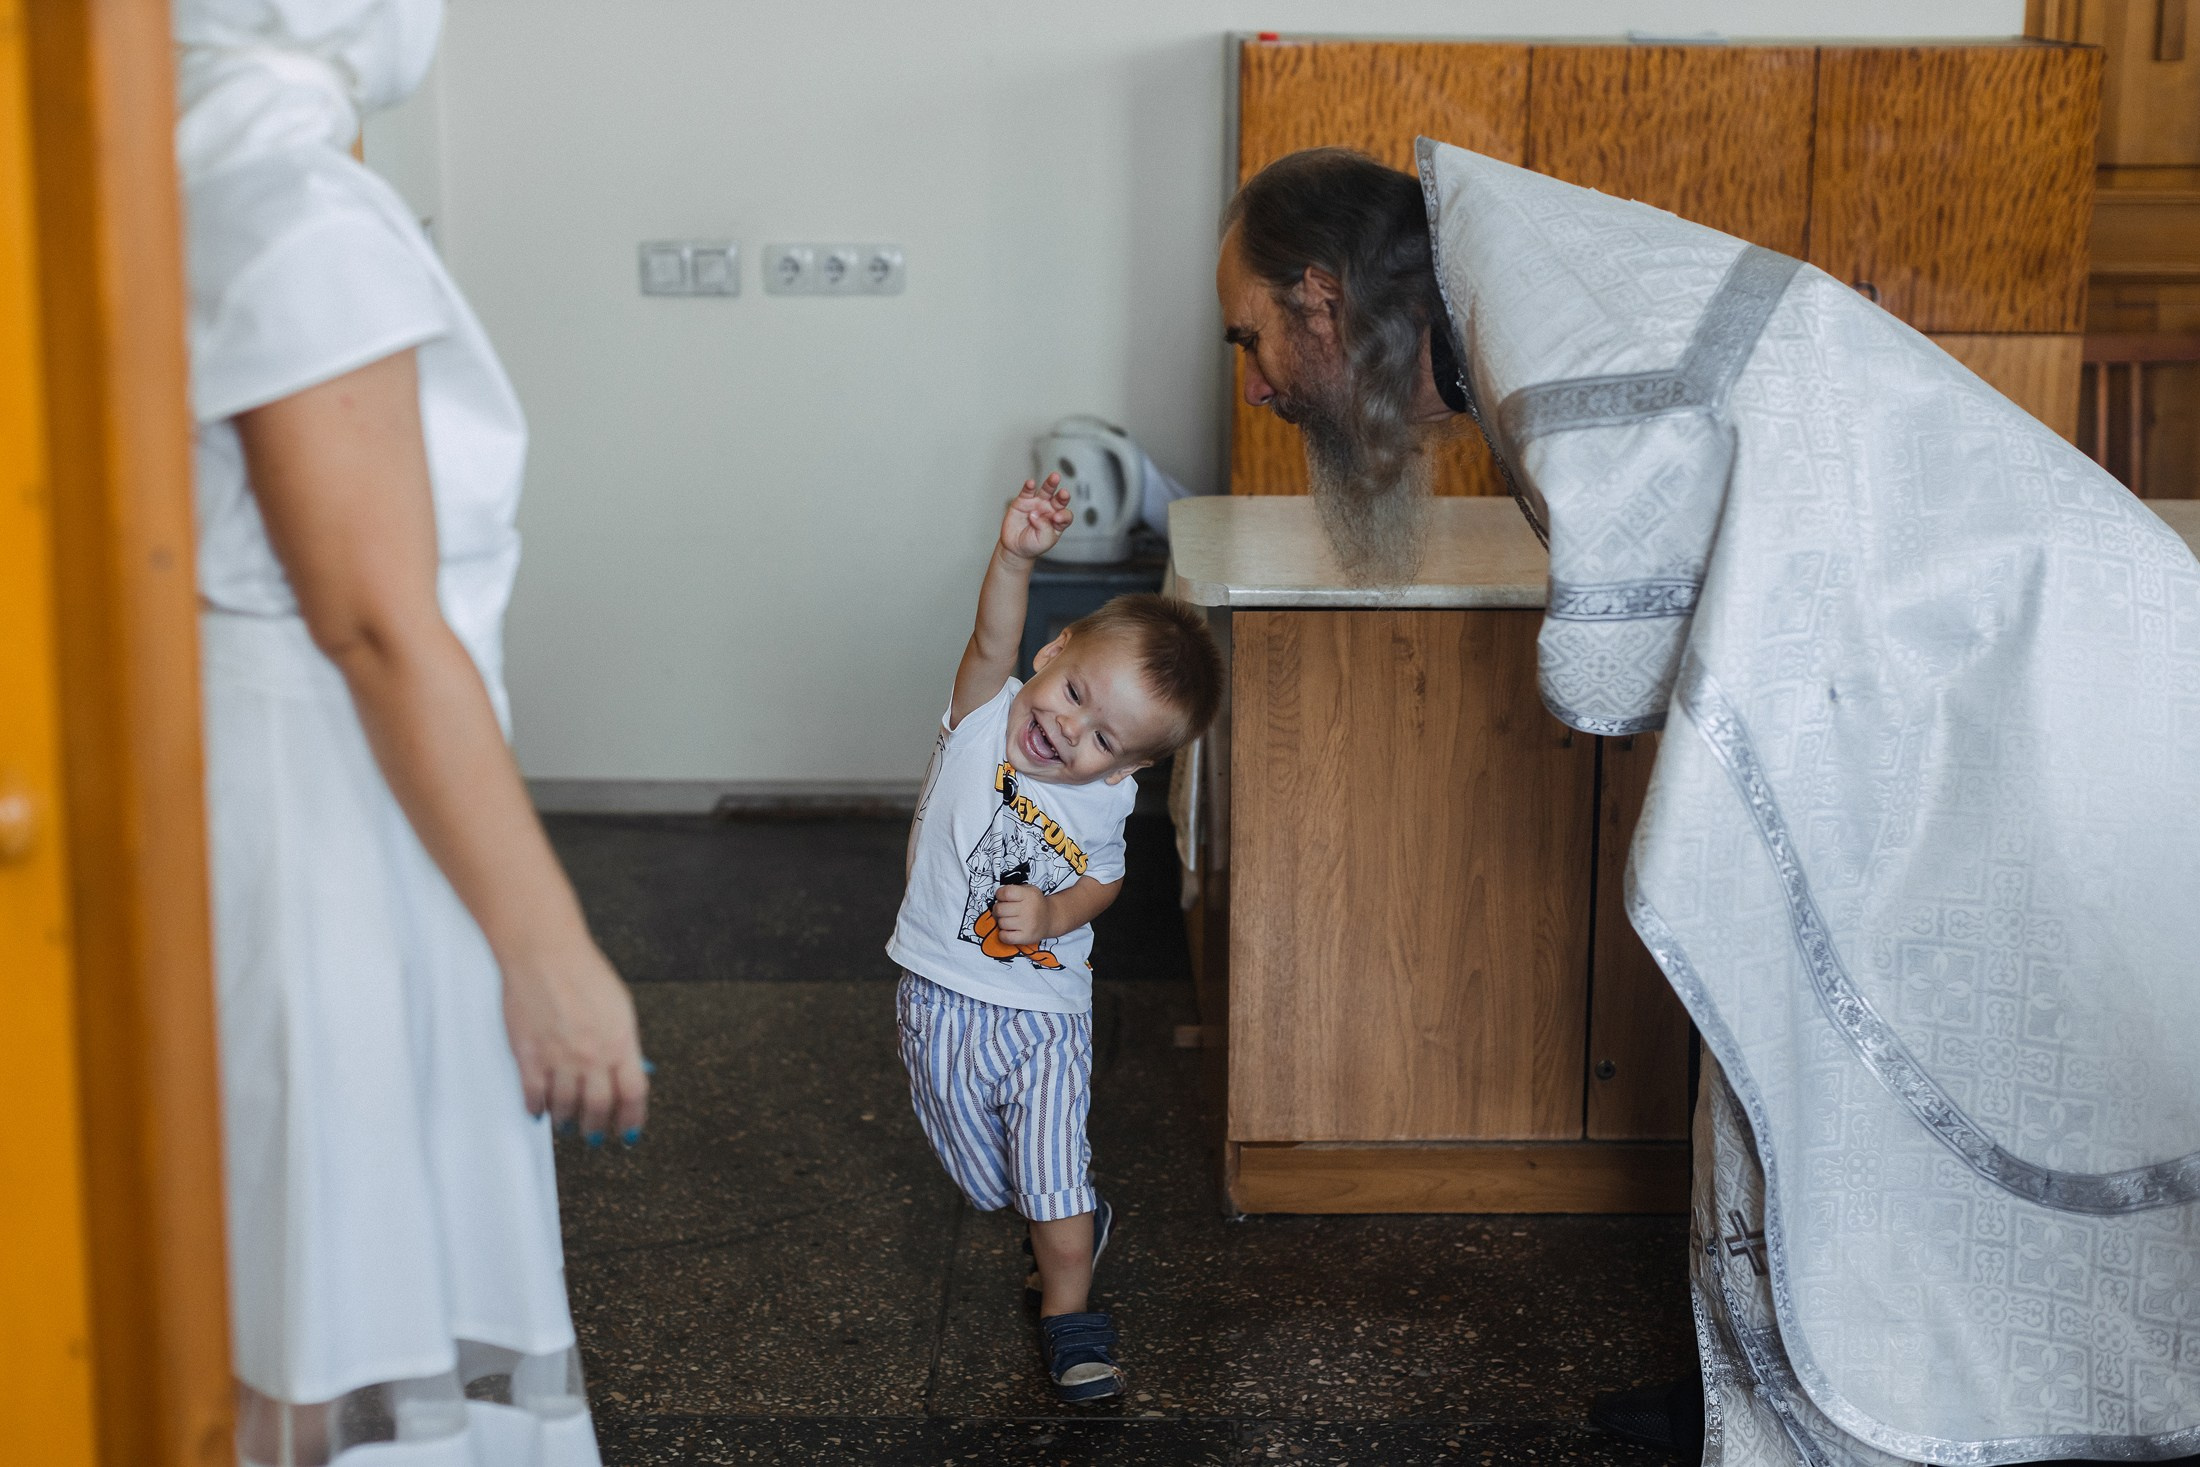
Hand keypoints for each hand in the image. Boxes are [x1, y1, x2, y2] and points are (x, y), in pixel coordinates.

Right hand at [501, 938, 650, 1143]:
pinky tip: (540, 1111)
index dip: (631, 1119)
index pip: (632, 1094)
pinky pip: (534, 1096)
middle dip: (596, 1128)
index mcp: (620, 1042)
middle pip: (598, 1108)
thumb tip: (630, 1069)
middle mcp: (592, 1056)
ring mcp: (560, 1058)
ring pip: (565, 1107)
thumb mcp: (620, 1007)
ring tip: (567, 1124)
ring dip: (567, 1121)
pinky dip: (538, 1109)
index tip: (627, 1131)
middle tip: (593, 1135)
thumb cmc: (584, 972)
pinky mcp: (530, 1056)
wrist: (545, 953)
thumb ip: (624, 1042)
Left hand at [991, 883, 1054, 945]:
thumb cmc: (1035, 905)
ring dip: (1002, 922)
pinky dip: (1003, 934)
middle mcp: (1029, 909)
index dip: (999, 895)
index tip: (1001, 897)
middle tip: (1004, 910)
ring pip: (1001, 923)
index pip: (1006, 893)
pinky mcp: (1026, 937)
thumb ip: (1013, 890)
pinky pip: (1005, 937)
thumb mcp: (1029, 890)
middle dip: (998, 909)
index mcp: (1029, 895)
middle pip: (1000, 909)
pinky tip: (1009, 930)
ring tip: (1010, 920)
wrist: (1049, 919)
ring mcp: (1028, 924)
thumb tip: (997, 897)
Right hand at [999, 472, 1071, 562]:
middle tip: (1064, 493)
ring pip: (1046, 491)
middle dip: (1062, 495)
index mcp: (1058, 520)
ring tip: (1054, 478)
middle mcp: (1049, 510)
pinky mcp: (1023, 501)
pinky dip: (1029, 486)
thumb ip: (1045, 527)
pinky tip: (1031, 483)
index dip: (1063, 515)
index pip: (1065, 515)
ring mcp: (1037, 504)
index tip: (1056, 519)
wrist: (1015, 547)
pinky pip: (1027, 491)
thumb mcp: (1044, 540)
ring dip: (1050, 484)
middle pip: (1059, 499)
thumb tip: (1036, 514)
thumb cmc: (1033, 544)